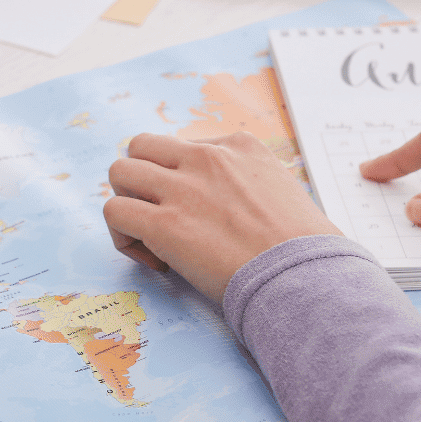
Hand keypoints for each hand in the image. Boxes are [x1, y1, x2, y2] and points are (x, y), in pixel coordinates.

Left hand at [104, 133, 341, 303]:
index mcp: (238, 145)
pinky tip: (154, 260)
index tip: (199, 215)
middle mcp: (207, 157)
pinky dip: (123, 237)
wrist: (307, 276)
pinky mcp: (164, 223)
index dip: (180, 181)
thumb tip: (234, 207)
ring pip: (119, 172)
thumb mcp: (283, 190)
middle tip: (160, 217)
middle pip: (141, 147)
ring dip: (127, 203)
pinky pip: (114, 212)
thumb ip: (252, 185)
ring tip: (150, 237)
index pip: (182, 146)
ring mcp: (183, 188)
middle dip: (142, 182)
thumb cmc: (305, 248)